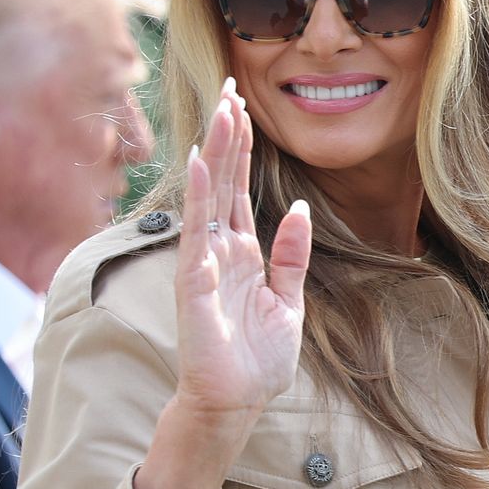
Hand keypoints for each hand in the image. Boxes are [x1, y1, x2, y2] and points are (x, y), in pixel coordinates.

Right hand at [171, 77, 311, 418]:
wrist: (235, 402)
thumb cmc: (256, 361)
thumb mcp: (287, 302)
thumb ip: (290, 255)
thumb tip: (296, 207)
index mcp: (242, 252)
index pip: (239, 187)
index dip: (242, 148)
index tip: (243, 105)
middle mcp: (218, 249)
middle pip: (223, 179)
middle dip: (228, 133)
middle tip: (229, 86)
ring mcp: (202, 261)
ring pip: (210, 193)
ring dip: (217, 150)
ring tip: (222, 107)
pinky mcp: (192, 279)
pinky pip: (195, 228)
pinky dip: (199, 193)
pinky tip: (202, 159)